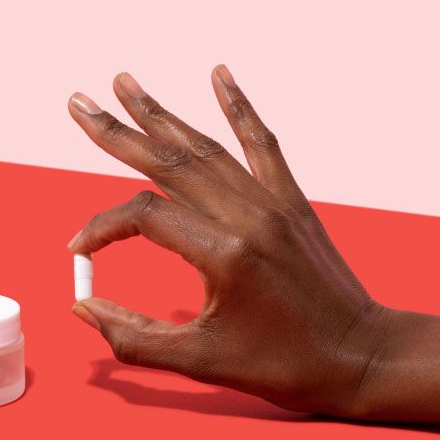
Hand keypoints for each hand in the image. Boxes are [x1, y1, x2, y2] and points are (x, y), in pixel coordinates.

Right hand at [66, 65, 386, 416]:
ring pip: (205, 147)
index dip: (101, 229)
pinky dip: (240, 107)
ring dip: (161, 113)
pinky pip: (262, 143)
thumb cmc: (283, 365)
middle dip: (117, 132)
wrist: (361, 356)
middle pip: (168, 162)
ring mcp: (272, 203)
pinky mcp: (292, 201)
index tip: (79, 251)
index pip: (143, 218)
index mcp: (223, 254)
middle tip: (78, 101)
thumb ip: (135, 337)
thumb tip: (82, 308)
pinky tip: (220, 74)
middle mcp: (246, 216)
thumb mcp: (202, 361)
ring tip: (125, 82)